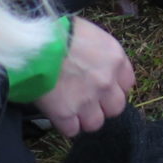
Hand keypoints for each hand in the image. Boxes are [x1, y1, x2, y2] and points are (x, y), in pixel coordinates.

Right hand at [33, 19, 134, 137]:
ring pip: (95, 123)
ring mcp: (87, 100)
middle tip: (88, 100)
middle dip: (103, 106)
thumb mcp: (89, 33)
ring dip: (85, 119)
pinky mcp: (65, 114)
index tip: (104, 87)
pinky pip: (72, 130)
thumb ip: (99, 54)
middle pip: (116, 107)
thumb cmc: (59, 31)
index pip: (127, 84)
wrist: (34, 42)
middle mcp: (106, 82)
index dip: (114, 87)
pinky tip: (59, 116)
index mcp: (115, 59)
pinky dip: (65, 125)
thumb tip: (94, 64)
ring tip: (72, 110)